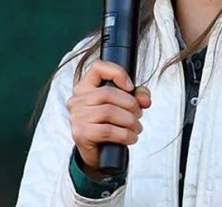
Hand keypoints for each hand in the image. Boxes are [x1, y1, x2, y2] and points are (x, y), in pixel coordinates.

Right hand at [66, 60, 151, 176]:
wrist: (98, 154)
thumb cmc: (109, 125)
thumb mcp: (124, 107)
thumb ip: (137, 97)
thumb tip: (145, 100)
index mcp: (85, 87)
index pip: (98, 68)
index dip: (117, 73)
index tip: (130, 87)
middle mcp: (77, 100)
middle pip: (108, 92)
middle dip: (130, 104)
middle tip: (138, 115)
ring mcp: (77, 117)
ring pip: (109, 112)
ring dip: (130, 121)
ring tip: (136, 128)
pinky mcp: (81, 133)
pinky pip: (108, 130)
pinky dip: (125, 135)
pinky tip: (131, 138)